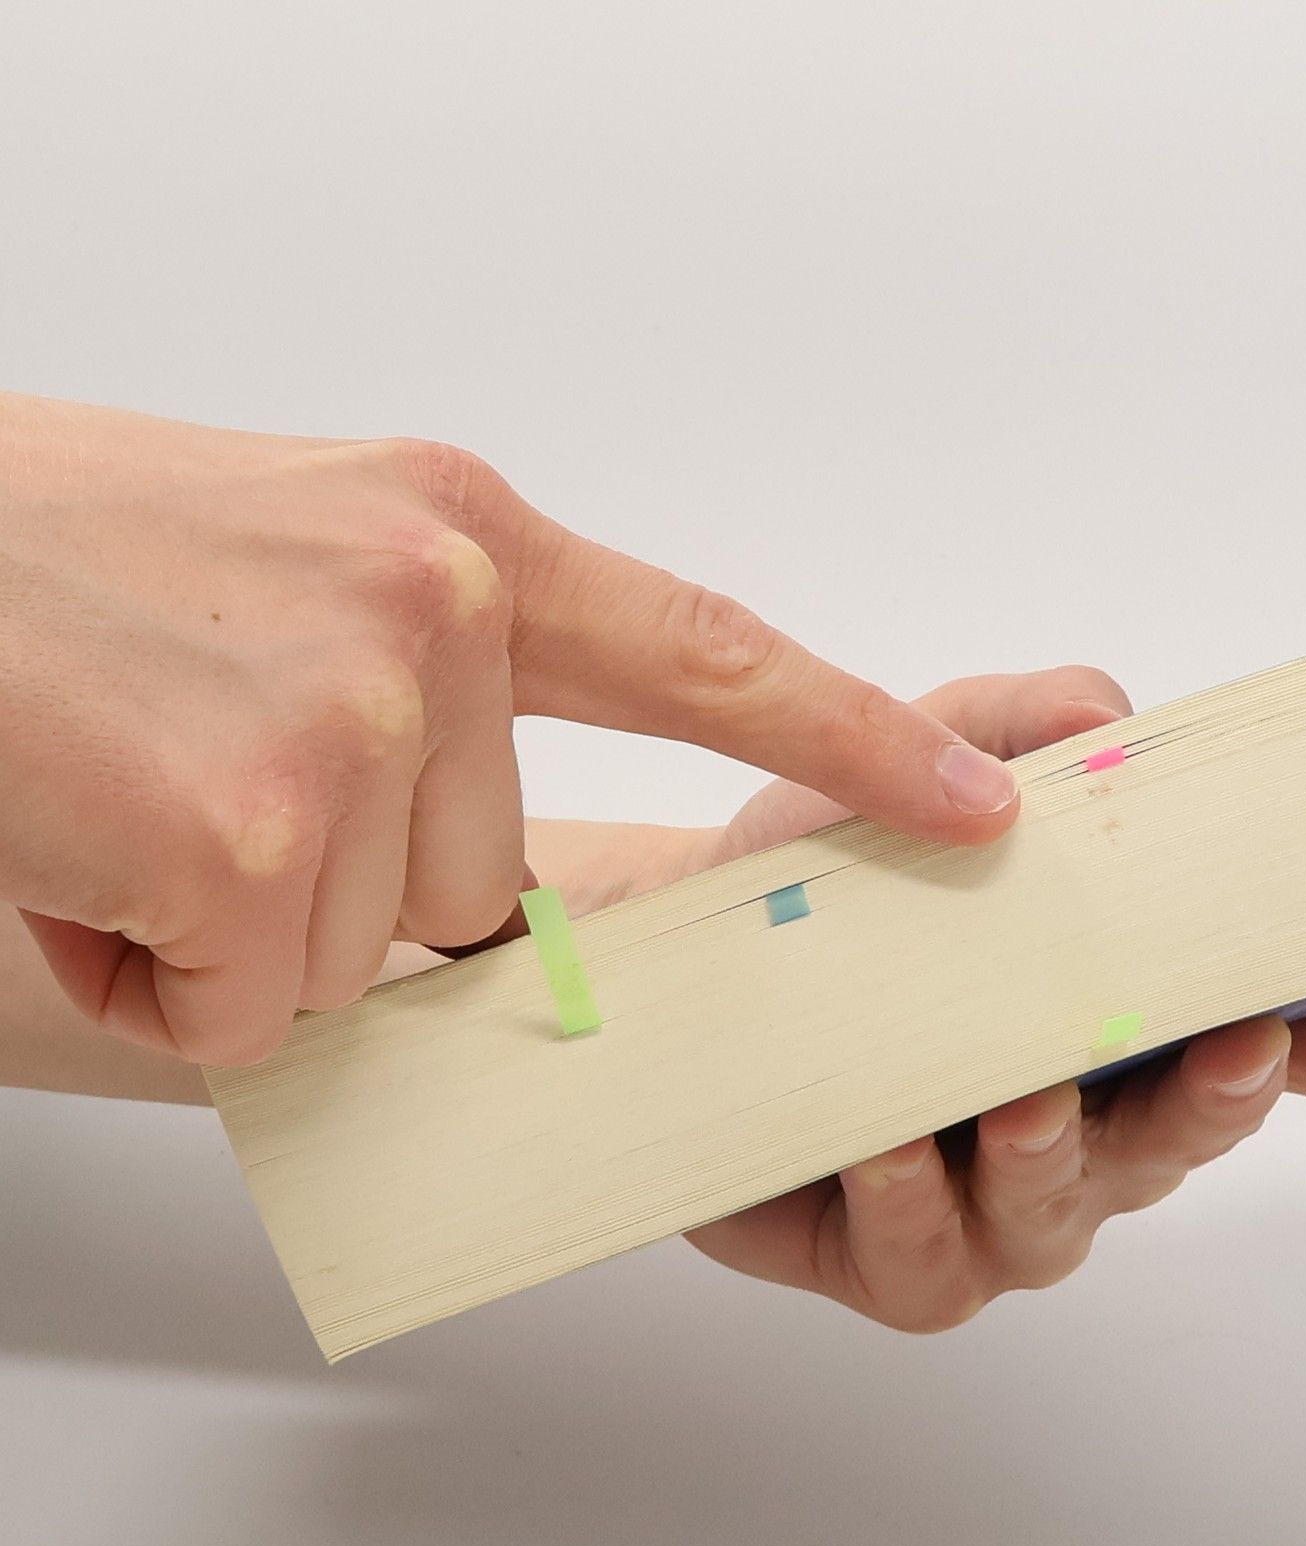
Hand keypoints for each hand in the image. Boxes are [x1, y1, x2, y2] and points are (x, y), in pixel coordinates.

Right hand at [0, 395, 1020, 1066]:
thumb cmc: (50, 559)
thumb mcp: (289, 565)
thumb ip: (423, 691)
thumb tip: (474, 888)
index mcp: (464, 538)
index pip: (709, 653)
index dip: (850, 740)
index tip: (972, 805)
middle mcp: (434, 608)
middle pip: (474, 885)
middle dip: (335, 893)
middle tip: (187, 782)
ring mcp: (354, 719)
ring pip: (358, 956)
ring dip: (230, 927)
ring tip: (115, 798)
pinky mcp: (251, 833)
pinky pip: (249, 1006)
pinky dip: (153, 974)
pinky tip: (77, 854)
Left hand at [529, 667, 1305, 1332]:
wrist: (688, 963)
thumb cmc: (834, 880)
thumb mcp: (920, 765)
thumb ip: (1022, 724)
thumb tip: (1108, 716)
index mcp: (1144, 1003)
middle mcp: (1101, 1111)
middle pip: (1205, 1127)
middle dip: (1232, 1091)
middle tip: (1236, 1038)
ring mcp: (1006, 1197)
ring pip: (1075, 1207)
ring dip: (1065, 1155)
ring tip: (1030, 1098)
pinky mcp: (903, 1255)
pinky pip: (931, 1258)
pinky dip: (914, 1203)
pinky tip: (888, 1144)